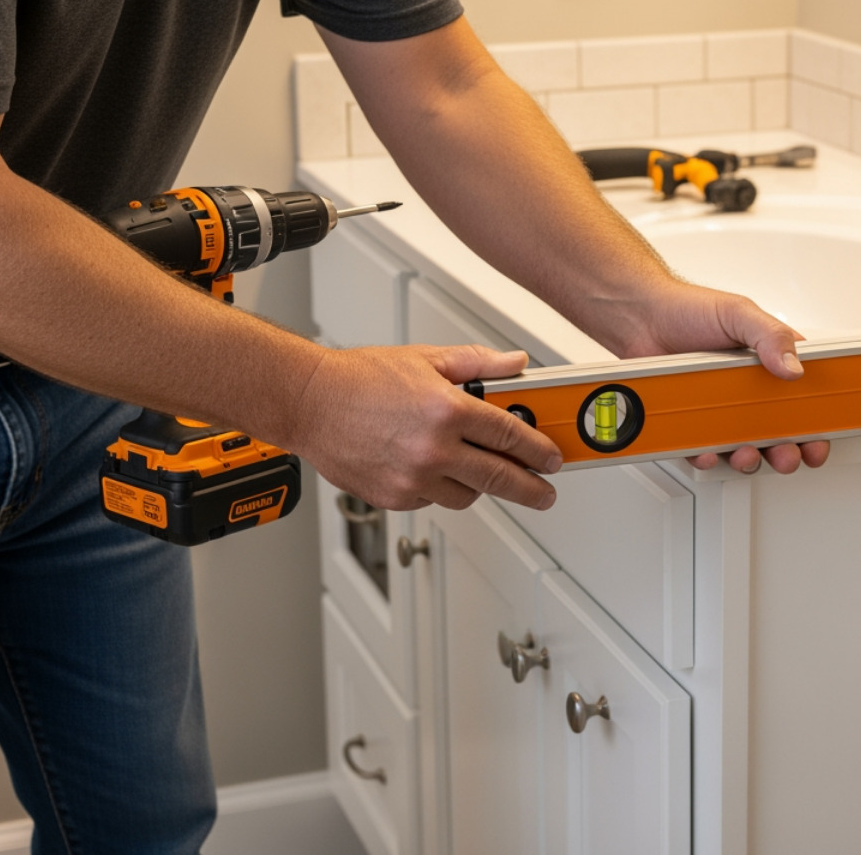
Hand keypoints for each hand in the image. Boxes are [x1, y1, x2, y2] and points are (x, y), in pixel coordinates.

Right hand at [291, 344, 563, 510]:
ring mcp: (413, 478)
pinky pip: (433, 501)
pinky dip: (440, 489)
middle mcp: (433, 449)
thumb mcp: (428, 359)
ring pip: (467, 495)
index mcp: (447, 410)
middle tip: (544, 493)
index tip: (552, 459)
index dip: (539, 450)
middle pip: (500, 478)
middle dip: (531, 489)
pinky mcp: (394, 497)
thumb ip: (479, 363)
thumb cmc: (359, 379)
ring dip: (479, 484)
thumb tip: (515, 363)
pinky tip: (432, 468)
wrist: (309, 403)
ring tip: (476, 469)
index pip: (511, 436)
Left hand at [613, 282, 830, 474]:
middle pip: (781, 431)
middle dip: (790, 450)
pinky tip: (708, 451)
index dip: (817, 419)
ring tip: (747, 454)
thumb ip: (770, 336)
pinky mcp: (694, 422)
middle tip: (789, 455)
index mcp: (768, 362)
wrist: (640, 318)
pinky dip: (708, 456)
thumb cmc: (688, 309)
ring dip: (751, 458)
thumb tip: (793, 366)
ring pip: (746, 445)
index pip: (803, 395)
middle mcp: (748, 389)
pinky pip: (705, 449)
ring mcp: (722, 408)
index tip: (822, 435)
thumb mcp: (739, 314)